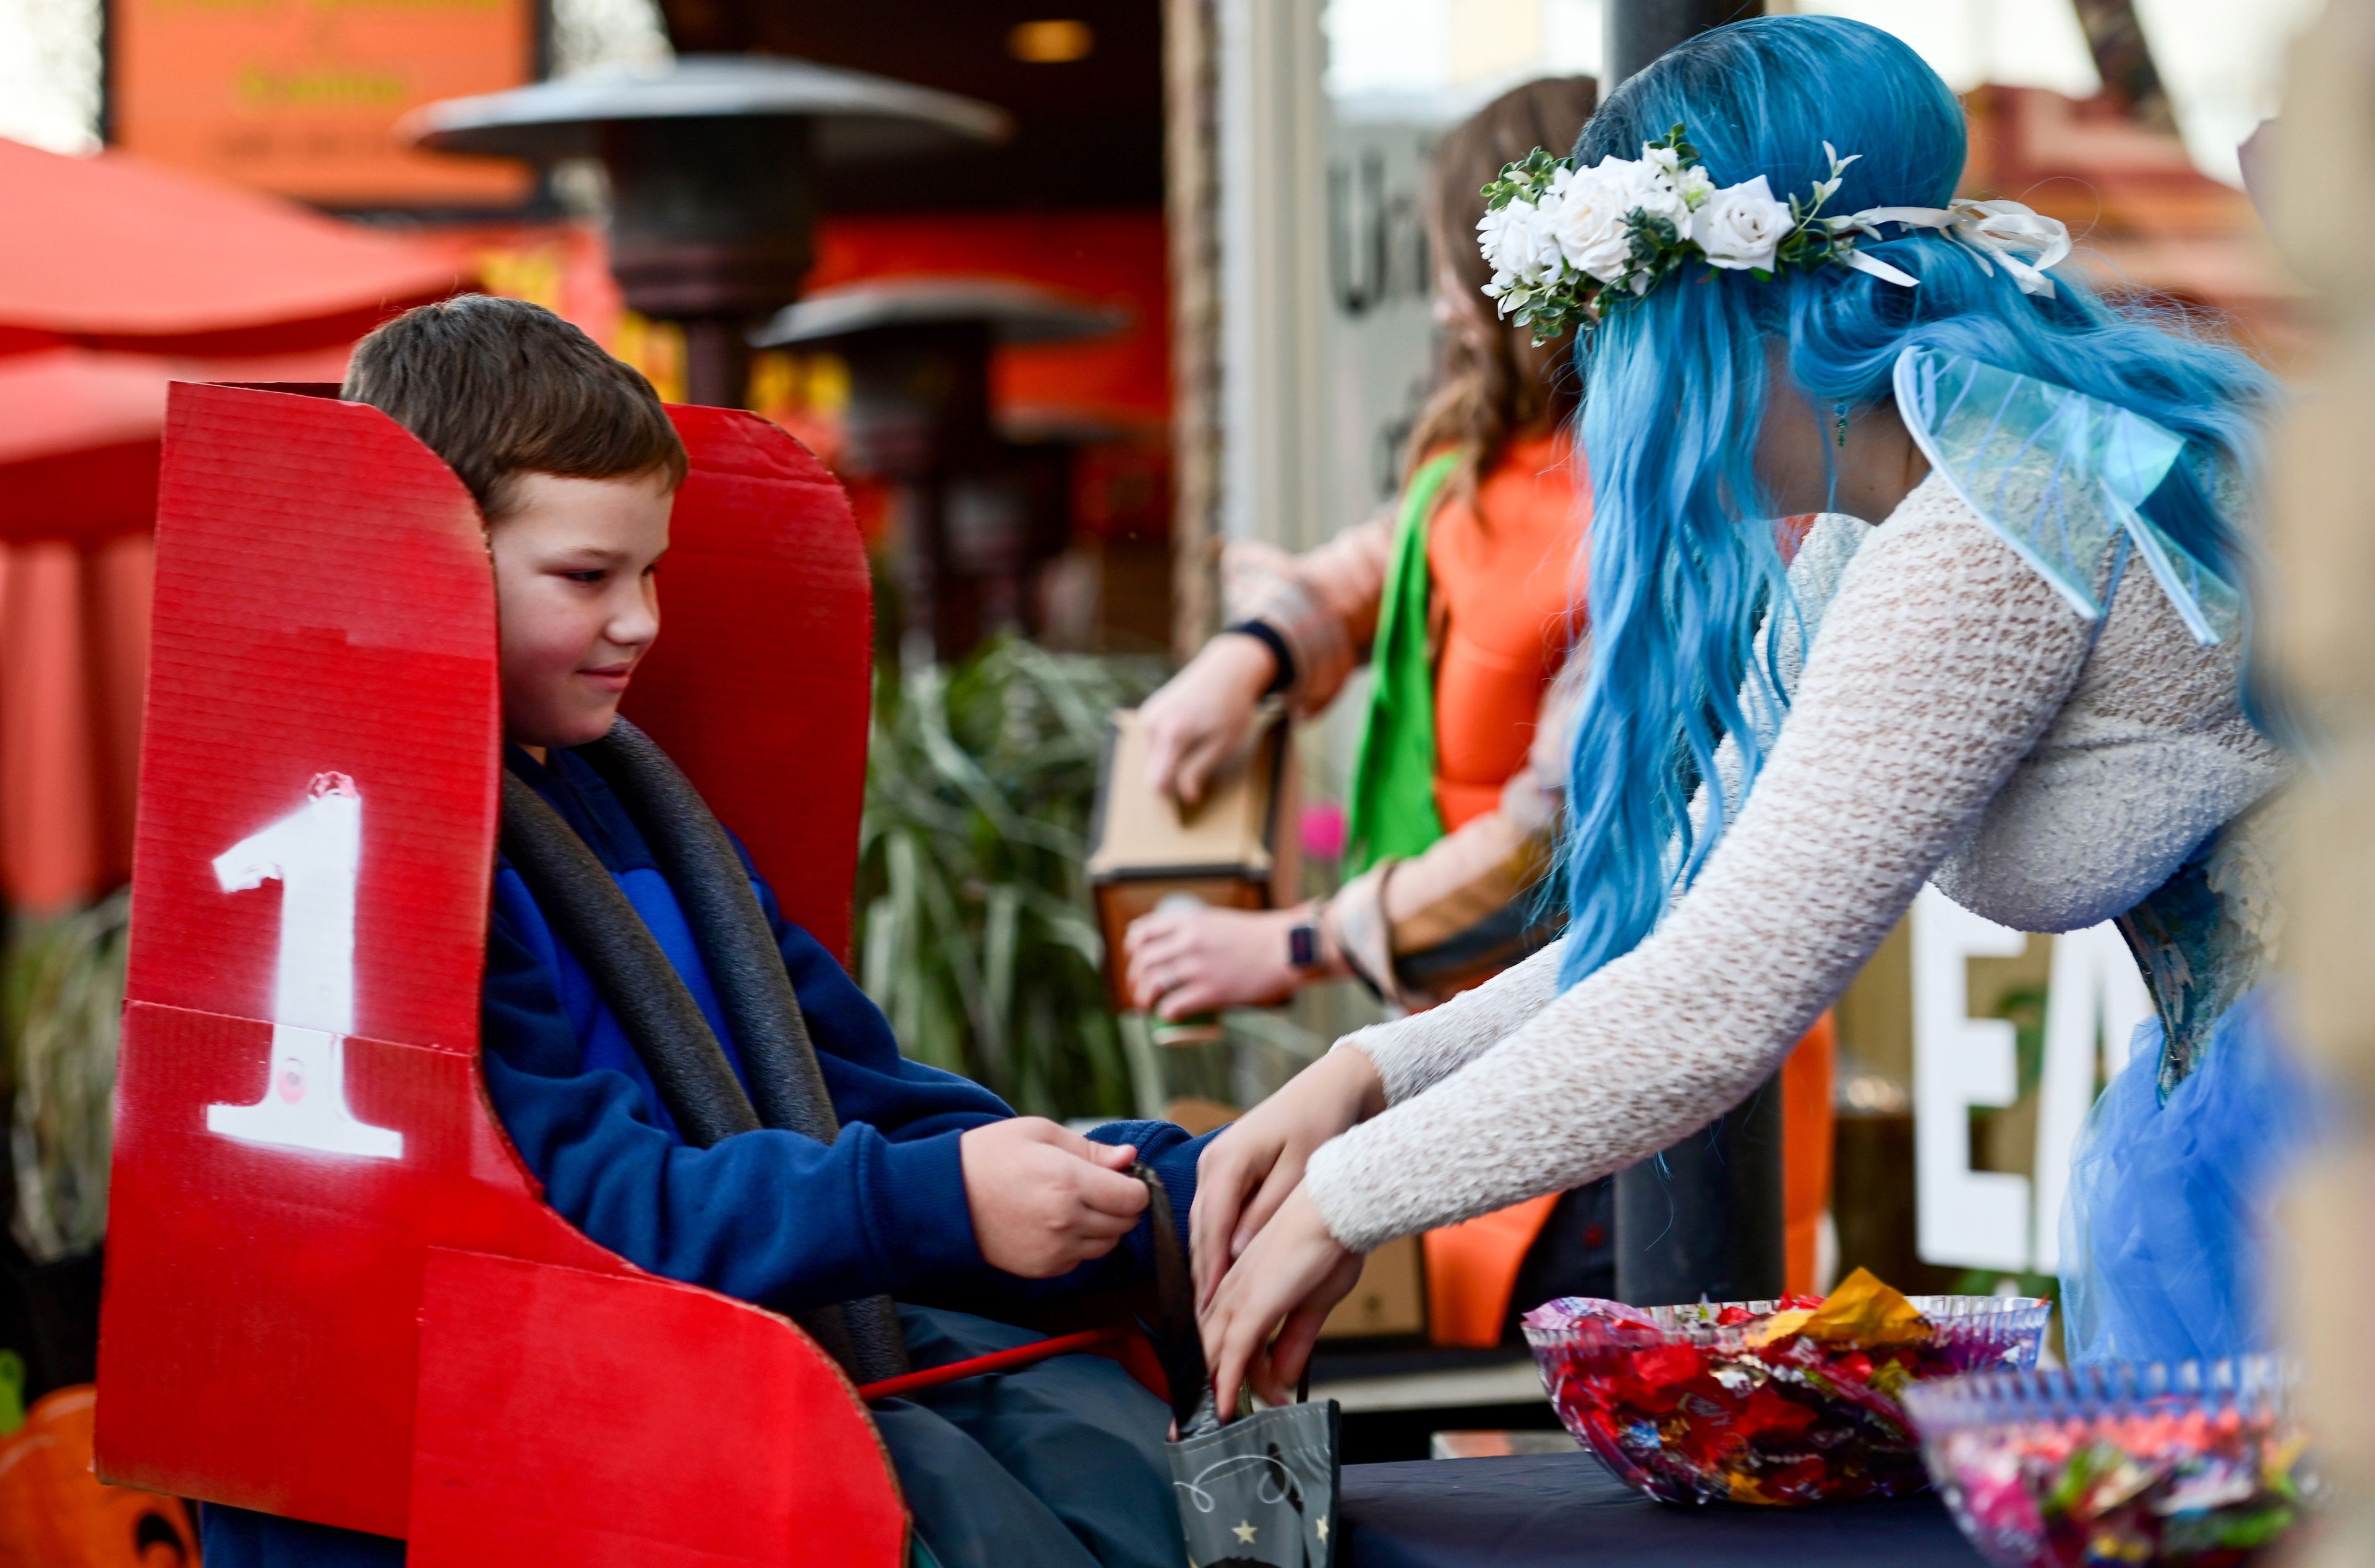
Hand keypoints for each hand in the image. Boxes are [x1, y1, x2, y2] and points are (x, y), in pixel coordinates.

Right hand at [960, 1118, 1149, 1278]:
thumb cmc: (991, 1156)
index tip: (1120, 1176)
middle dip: (1121, 1204)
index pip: (1133, 1198)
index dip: (1135, 1185)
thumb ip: (1090, 1149)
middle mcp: (1067, 1221)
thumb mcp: (1040, 1133)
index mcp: (1069, 1182)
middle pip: (1125, 1223)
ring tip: (1074, 1203)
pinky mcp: (1044, 1269)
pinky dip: (1080, 1244)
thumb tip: (1129, 1158)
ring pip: (1107, 1244)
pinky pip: (1082, 1260)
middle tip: (1097, 1186)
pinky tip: (1056, 1222)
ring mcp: (1055, 1250)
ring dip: (1103, 1226)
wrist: (946, 1197)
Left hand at [1124, 904, 1312, 1018]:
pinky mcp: (1210, 991)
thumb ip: (1200, 932)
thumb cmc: (1260, 938)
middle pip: (1143, 961)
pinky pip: (1173, 1005)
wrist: (1287, 949)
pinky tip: (1167, 1016)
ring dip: (1142, 999)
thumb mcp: (1221, 922)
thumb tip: (1185, 948)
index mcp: (1190, 921)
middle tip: (1139, 991)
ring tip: (1146, 1007)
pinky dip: (1165, 1013)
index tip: (1134, 959)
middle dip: (1134, 979)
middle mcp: (1189, 941)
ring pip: (1152, 984)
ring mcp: (1198, 966)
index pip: (1143, 930)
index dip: (1132, 948)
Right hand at [1139, 633, 1276, 806]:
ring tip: (1199, 743)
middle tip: (1199, 769)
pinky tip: (1190, 733)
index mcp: (1172, 734)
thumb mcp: (1224, 744)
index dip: (1169, 797)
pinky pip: (1155, 741)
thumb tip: (1186, 796)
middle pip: (1155, 769)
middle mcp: (1153, 724)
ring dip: (1172, 758)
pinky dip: (1170, 744)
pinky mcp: (1150, 710)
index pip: (1157, 782)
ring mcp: (1148, 715)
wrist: (1228, 668)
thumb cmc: (1231, 707)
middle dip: (1173, 775)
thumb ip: (1200, 770)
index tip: (1183, 804)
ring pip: (1155, 755)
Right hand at [1189, 1045, 1382, 1309]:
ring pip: (1203, 1227)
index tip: (1209, 1315)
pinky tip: (1225, 1275)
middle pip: (1199, 1233)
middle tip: (1206, 1329)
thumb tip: (1235, 1252)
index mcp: (1226, 1164)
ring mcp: (1215, 1165)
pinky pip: (1214, 1216)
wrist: (1332, 1087)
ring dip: (1207, 1268)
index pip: (1209, 1230)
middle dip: (1202, 1281)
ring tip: (1212, 1315)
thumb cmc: (1322, 1123)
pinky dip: (1217, 1247)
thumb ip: (1266, 1212)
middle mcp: (1211, 1165)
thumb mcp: (1300, 1172)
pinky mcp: (1226, 1169)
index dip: (1208, 1275)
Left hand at [1198, 1184, 1364, 1412]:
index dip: (1221, 1375)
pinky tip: (1225, 1408)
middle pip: (1207, 1349)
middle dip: (1200, 1390)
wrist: (1337, 1209)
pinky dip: (1227, 1382)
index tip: (1218, 1405)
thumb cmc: (1330, 1244)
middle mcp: (1233, 1292)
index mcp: (1245, 1288)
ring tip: (1202, 1429)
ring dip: (1209, 1393)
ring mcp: (1240, 1297)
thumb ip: (1295, 1341)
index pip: (1223, 1339)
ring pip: (1213, 1352)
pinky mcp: (1254, 1304)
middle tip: (1190, 1426)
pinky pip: (1233, 1350)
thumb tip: (1283, 1376)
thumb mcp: (1314, 1305)